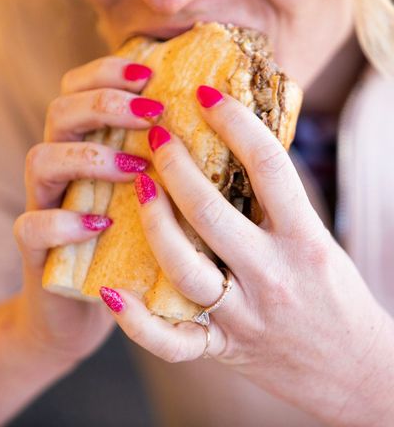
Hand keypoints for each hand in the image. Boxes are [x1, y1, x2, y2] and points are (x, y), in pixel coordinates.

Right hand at [13, 57, 161, 363]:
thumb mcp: (155, 200)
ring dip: (90, 156)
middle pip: (60, 112)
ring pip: (42, 160)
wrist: (88, 303)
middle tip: (152, 113)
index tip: (150, 72)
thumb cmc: (132, 246)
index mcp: (86, 146)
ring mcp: (44, 205)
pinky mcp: (35, 249)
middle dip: (105, 104)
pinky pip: (32, 226)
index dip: (108, 72)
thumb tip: (221, 133)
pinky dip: (64, 221)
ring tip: (137, 169)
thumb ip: (170, 167)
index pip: (80, 88)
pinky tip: (103, 224)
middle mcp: (61, 168)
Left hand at [101, 86, 393, 425]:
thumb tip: (239, 150)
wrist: (353, 370)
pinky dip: (136, 320)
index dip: (234, 122)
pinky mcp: (223, 349)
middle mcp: (272, 277)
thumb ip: (278, 205)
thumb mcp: (317, 242)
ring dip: (154, 223)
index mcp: (304, 242)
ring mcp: (243, 317)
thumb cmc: (335, 297)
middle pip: (212, 213)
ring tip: (139, 185)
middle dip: (177, 167)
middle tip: (156, 133)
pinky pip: (171, 341)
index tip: (205, 94)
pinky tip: (110, 289)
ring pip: (183, 268)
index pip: (268, 167)